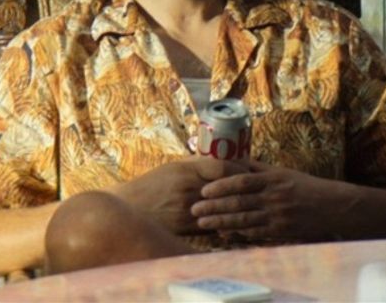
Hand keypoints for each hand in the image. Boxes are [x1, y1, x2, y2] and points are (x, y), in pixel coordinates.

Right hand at [111, 158, 249, 234]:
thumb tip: (221, 160)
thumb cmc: (151, 186)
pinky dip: (225, 222)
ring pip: (222, 207)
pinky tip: (234, 220)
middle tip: (256, 187)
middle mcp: (189, 189)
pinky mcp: (186, 227)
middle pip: (226, 187)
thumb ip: (195, 165)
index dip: (239, 169)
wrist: (129, 209)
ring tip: (249, 204)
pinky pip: (213, 224)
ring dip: (237, 206)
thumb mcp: (172, 169)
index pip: (222, 167)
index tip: (247, 170)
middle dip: (243, 188)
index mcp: (186, 171)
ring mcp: (188, 209)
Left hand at [190, 161, 346, 241]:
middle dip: (214, 206)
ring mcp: (277, 215)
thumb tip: (235, 159)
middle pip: (238, 201)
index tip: (203, 190)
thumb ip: (258, 167)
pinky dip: (237, 233)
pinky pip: (255, 232)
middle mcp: (273, 196)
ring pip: (243, 219)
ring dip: (220, 221)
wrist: (332, 206)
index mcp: (272, 178)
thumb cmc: (305, 187)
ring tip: (202, 223)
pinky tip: (223, 233)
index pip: (241, 181)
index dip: (220, 186)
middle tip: (194, 209)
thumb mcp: (282, 172)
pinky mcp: (281, 231)